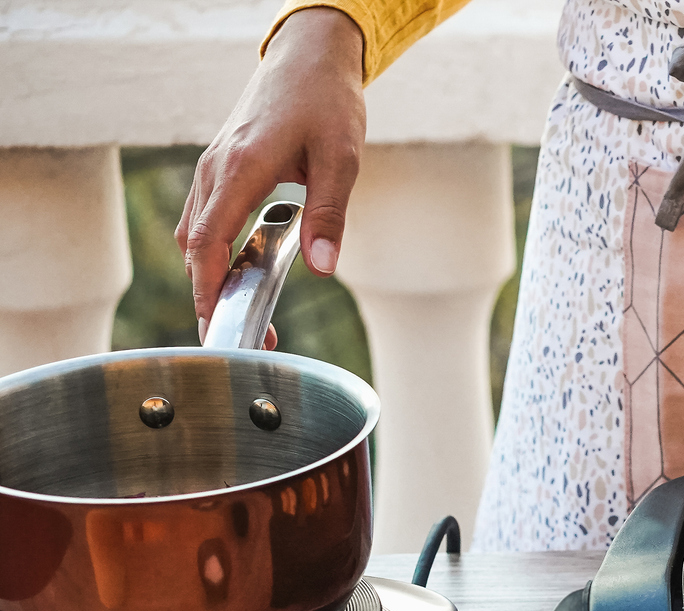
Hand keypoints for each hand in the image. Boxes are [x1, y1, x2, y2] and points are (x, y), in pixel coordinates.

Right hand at [176, 7, 366, 330]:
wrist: (309, 58)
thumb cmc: (327, 103)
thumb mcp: (343, 159)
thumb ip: (331, 214)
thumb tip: (324, 268)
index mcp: (241, 169)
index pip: (209, 242)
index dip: (208, 289)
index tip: (218, 325)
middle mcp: (216, 169)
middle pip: (196, 246)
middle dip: (213, 295)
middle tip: (249, 335)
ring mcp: (213, 167)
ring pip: (197, 233)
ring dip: (213, 275)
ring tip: (248, 311)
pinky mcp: (221, 166)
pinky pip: (206, 216)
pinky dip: (216, 249)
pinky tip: (244, 269)